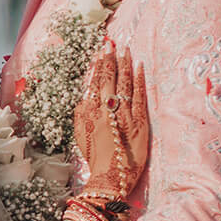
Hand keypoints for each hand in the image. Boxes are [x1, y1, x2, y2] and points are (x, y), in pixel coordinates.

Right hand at [74, 44, 148, 200]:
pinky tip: (139, 66)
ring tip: (125, 49)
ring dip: (124, 64)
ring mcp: (122, 114)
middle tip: (112, 44)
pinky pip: (139, 95)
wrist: (109, 176)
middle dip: (110, 59)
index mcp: (89, 111)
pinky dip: (139, 79)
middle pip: (108, 78)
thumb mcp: (81, 134)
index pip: (93, 82)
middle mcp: (104, 109)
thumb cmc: (95, 157)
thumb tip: (85, 96)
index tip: (100, 51)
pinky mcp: (139, 121)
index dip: (97, 65)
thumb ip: (81, 113)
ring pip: (124, 83)